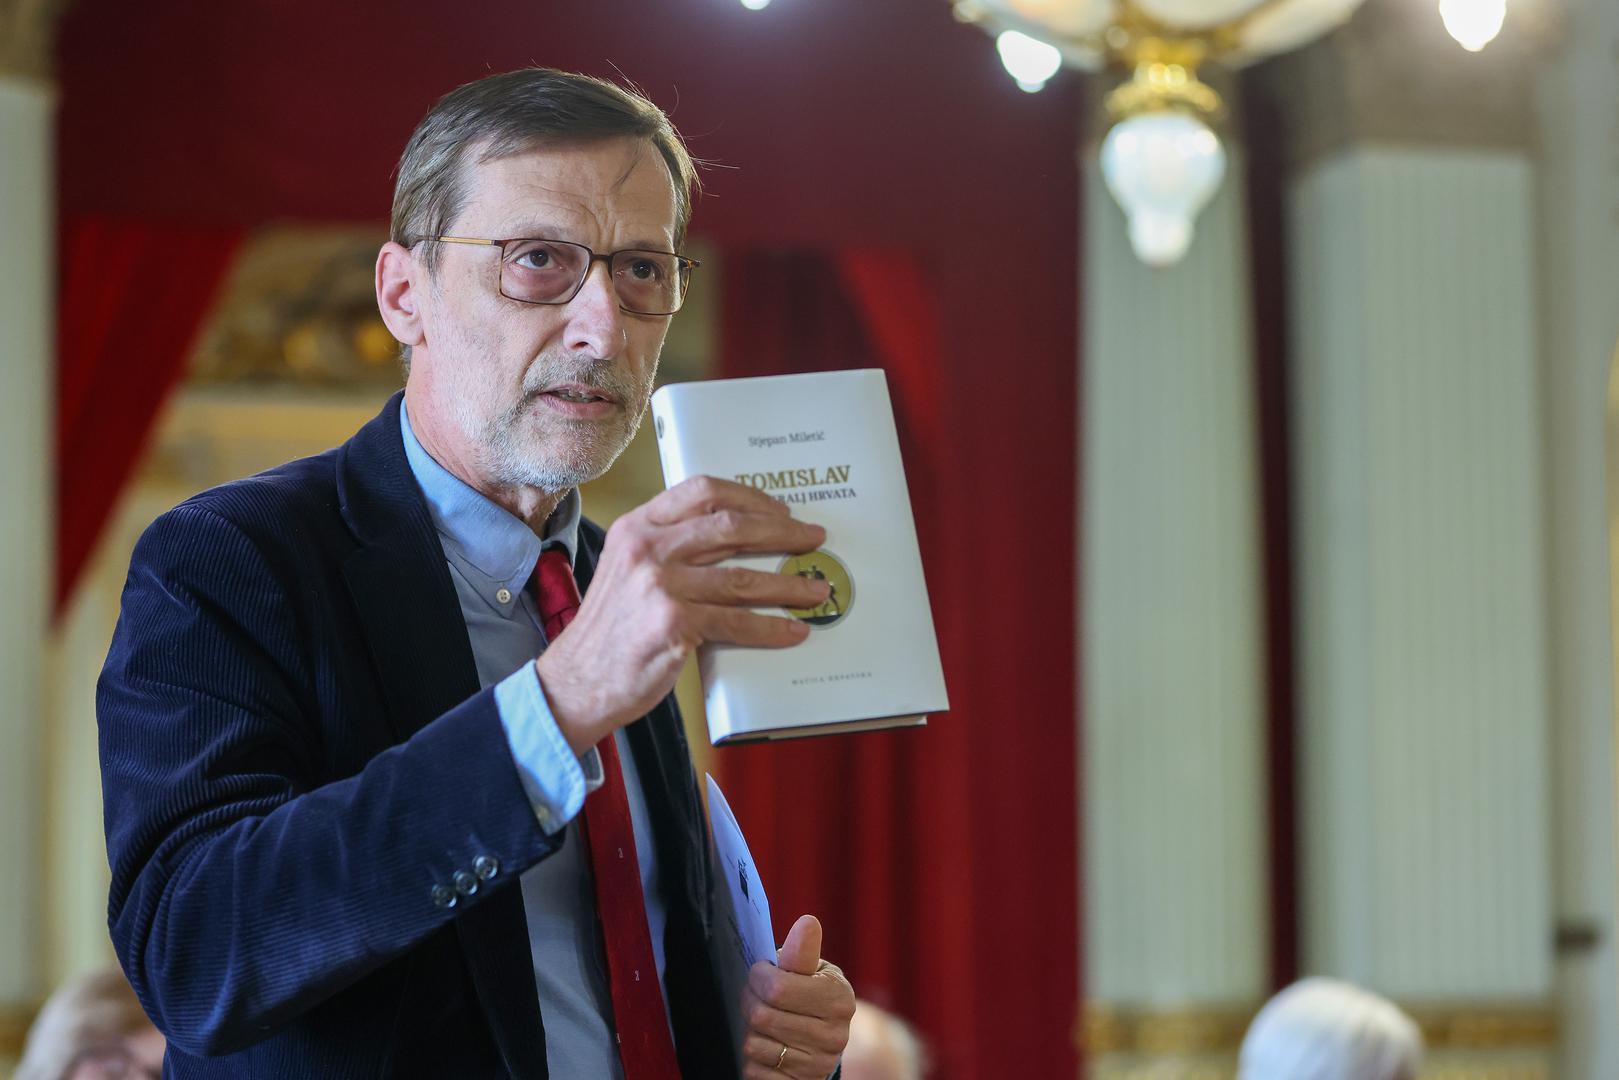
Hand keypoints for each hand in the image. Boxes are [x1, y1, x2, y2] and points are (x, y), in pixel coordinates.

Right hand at [536, 475, 828, 753]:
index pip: (703, 492)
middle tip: (813, 540)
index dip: (750, 497)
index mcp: (638, 526)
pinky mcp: (672, 623)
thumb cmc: (612, 629)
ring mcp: (659, 585)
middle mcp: (647, 548)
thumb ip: (671, 548)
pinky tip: (793, 630)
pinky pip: (737, 622)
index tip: (780, 510)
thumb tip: (737, 540)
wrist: (578, 679)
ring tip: (816, 590)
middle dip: (783, 532)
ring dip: (789, 585)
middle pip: (731, 527)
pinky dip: (772, 628)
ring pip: (743, 577)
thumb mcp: (630, 570)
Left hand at [740, 915, 854, 1078]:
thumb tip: (808, 922)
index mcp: (839, 999)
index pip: (778, 989)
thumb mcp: (809, 971)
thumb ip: (802, 952)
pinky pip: (755, 1073)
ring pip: (755, 1045)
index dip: (758, 977)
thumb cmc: (807, 994)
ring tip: (761, 1022)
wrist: (819, 1039)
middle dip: (749, 1002)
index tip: (760, 973)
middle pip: (763, 1017)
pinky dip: (752, 1060)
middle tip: (755, 997)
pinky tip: (765, 1048)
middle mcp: (835, 1036)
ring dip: (749, 1032)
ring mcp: (818, 1066)